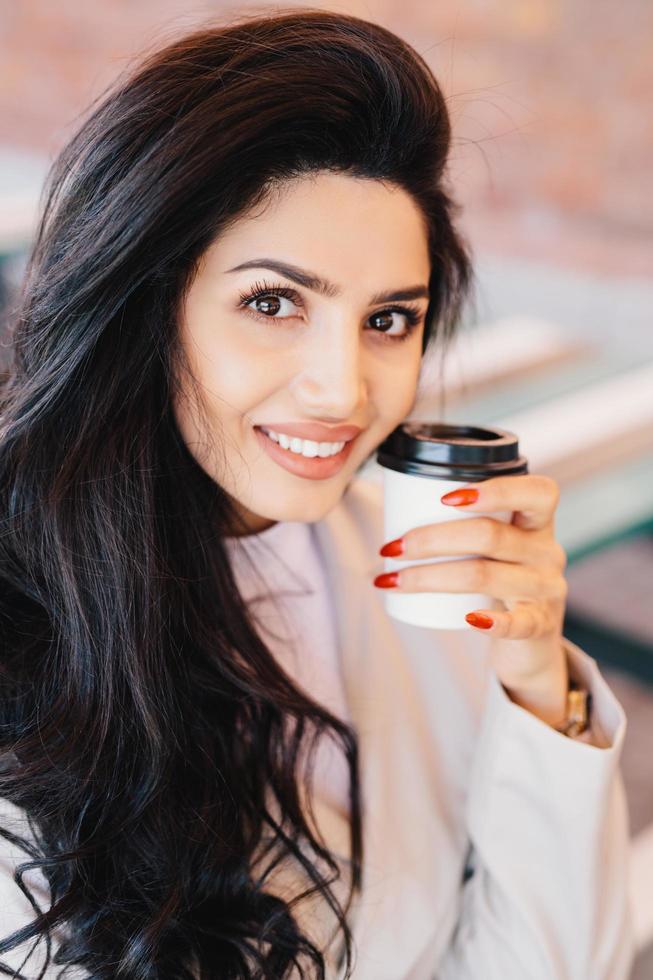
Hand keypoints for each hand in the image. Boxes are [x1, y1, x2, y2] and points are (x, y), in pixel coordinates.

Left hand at [374, 474, 569, 726]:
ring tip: (392, 580)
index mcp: (538, 522)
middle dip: (432, 539)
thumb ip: (465, 521)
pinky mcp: (538, 625)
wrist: (530, 640)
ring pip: (486, 575)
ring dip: (430, 578)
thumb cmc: (499, 577)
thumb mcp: (496, 547)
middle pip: (490, 536)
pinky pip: (517, 623)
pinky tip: (468, 617)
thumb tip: (394, 504)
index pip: (537, 493)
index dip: (495, 490)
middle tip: (391, 547)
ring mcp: (545, 589)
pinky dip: (491, 621)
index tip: (444, 498)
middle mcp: (547, 552)